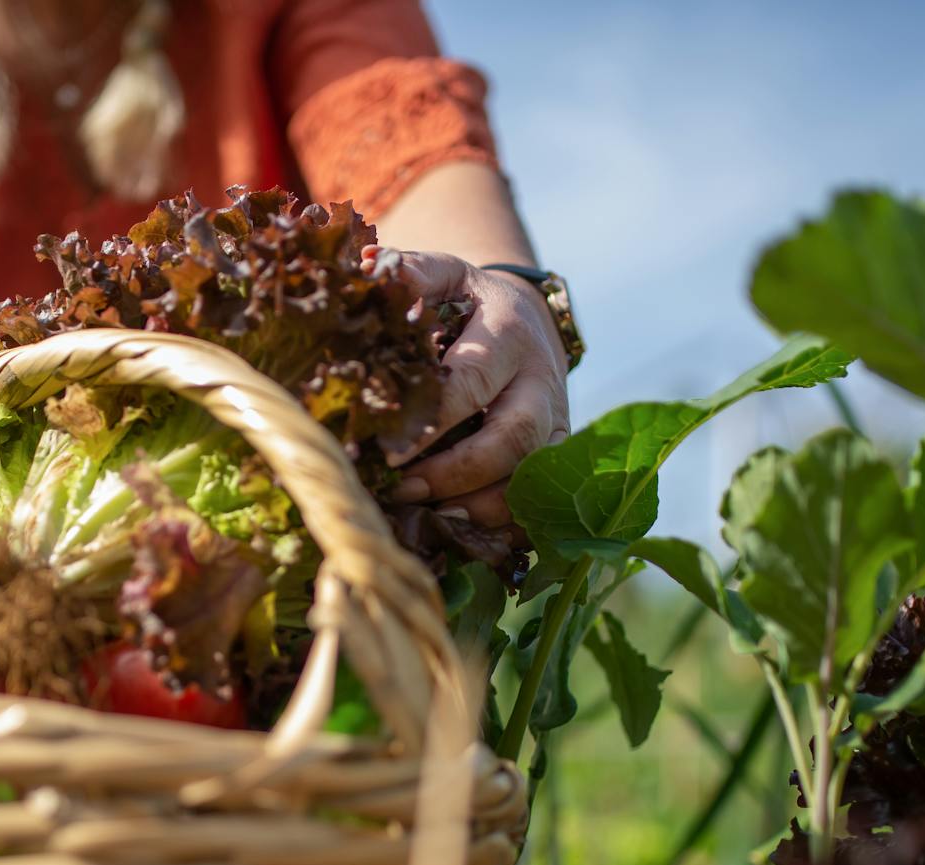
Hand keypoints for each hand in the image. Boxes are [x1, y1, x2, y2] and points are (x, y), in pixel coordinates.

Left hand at [374, 250, 571, 531]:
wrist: (526, 317)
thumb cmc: (466, 302)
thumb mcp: (443, 275)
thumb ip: (408, 274)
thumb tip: (366, 271)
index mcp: (509, 332)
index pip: (470, 384)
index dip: (429, 424)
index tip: (385, 452)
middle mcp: (541, 380)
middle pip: (511, 440)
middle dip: (455, 474)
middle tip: (402, 490)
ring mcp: (557, 420)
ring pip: (531, 477)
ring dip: (480, 506)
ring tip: (428, 518)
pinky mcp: (558, 453)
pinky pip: (541, 501)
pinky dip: (504, 524)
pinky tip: (461, 533)